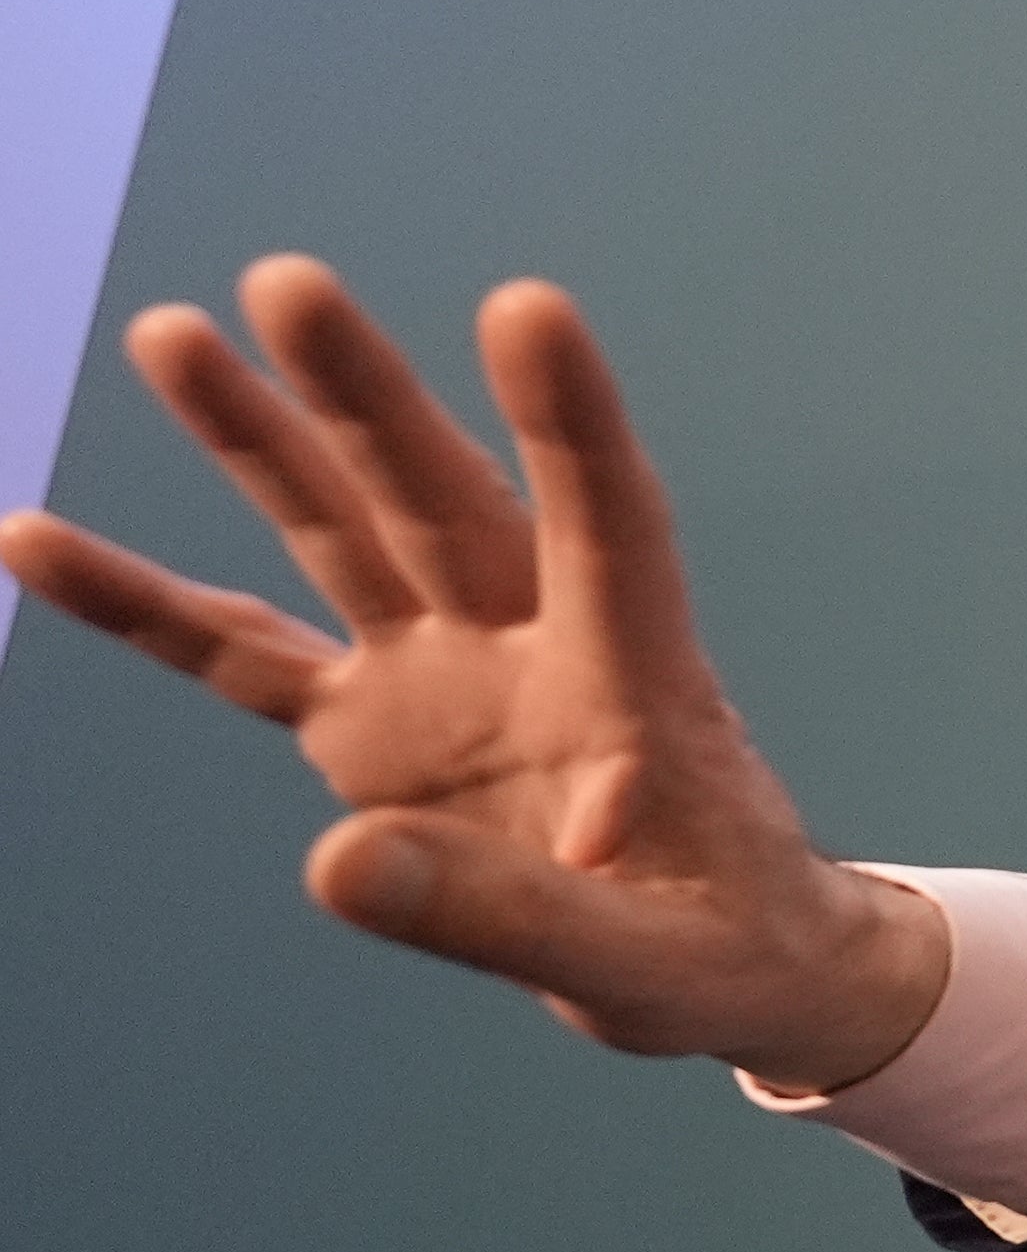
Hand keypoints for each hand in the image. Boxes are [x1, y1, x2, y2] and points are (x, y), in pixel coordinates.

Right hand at [0, 259, 940, 1087]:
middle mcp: (532, 649)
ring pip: (343, 536)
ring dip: (264, 439)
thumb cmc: (724, 949)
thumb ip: (511, 919)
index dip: (573, 423)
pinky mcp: (375, 734)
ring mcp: (443, 679)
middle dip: (365, 398)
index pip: (612, 525)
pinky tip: (35, 536)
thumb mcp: (647, 967)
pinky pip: (242, 656)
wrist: (732, 966)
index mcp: (639, 686)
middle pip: (443, 501)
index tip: (528, 308)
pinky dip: (146, 603)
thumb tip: (335, 863)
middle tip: (288, 284)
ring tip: (174, 331)